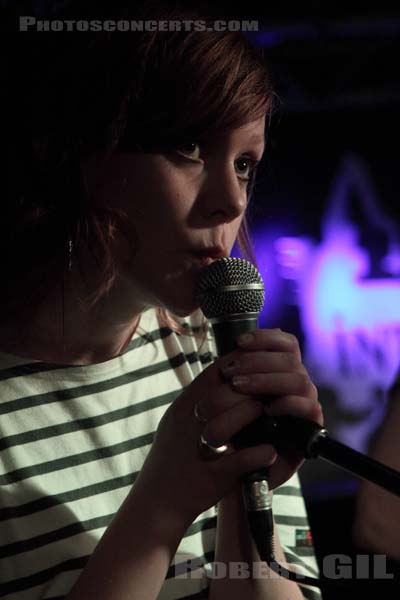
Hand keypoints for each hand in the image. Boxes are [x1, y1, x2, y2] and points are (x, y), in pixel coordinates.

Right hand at [133, 328, 320, 527]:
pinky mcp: (212, 476)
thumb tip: (226, 374)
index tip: (257, 362)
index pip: (213, 373)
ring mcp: (197, 449)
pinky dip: (259, 454)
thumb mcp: (178, 419)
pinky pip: (240, 461)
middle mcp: (187, 424)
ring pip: (228, 421)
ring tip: (270, 414)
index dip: (239, 364)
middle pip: (222, 394)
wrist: (156, 501)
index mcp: (182, 408)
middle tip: (269, 389)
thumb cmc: (171, 458)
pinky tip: (270, 452)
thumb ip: (199, 397)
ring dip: (253, 415)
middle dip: (251, 389)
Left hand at [216, 328, 322, 489]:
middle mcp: (293, 386)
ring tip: (239, 388)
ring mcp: (303, 407)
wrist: (226, 469)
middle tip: (230, 374)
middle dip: (257, 361)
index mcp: (277, 372)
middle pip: (291, 359)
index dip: (266, 338)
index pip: (286, 343)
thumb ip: (236, 370)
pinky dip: (290, 404)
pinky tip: (268, 409)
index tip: (240, 343)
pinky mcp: (308, 431)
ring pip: (300, 380)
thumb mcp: (225, 394)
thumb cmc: (223, 428)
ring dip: (268, 380)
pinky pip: (311, 408)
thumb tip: (240, 345)